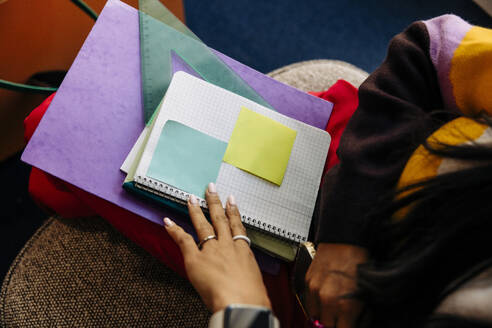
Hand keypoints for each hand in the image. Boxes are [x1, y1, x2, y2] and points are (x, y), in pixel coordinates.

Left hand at [163, 183, 270, 312]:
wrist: (241, 302)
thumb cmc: (251, 297)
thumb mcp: (254, 281)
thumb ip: (245, 274)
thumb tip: (244, 278)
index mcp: (243, 251)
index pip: (238, 226)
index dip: (234, 212)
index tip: (232, 201)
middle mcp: (228, 246)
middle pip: (221, 219)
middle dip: (215, 202)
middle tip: (211, 189)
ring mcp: (212, 250)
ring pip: (203, 224)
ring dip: (196, 210)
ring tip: (191, 199)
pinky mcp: (196, 259)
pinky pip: (184, 240)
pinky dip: (175, 230)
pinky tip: (168, 222)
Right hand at [305, 243, 367, 326]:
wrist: (345, 240)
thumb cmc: (359, 264)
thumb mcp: (366, 294)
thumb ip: (359, 316)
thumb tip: (355, 325)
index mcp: (345, 306)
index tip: (348, 326)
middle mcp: (327, 300)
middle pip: (326, 327)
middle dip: (335, 325)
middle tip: (343, 320)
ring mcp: (314, 291)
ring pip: (314, 317)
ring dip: (324, 317)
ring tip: (334, 311)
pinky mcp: (307, 282)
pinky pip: (309, 302)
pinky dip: (316, 304)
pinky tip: (326, 299)